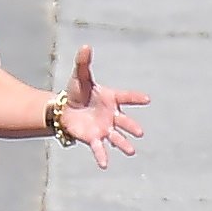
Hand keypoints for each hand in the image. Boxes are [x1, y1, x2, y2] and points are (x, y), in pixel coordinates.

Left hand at [56, 42, 149, 170]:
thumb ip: (83, 62)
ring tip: (131, 151)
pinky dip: (102, 156)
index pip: (126, 97)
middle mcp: (111, 115)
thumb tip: (86, 45)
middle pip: (124, 121)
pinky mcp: (94, 138)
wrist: (64, 110)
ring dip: (123, 144)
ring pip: (116, 137)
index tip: (147, 99)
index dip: (135, 98)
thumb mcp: (79, 76)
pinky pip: (99, 148)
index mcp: (111, 98)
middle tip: (139, 132)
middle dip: (132, 127)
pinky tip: (104, 165)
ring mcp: (104, 128)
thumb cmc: (77, 92)